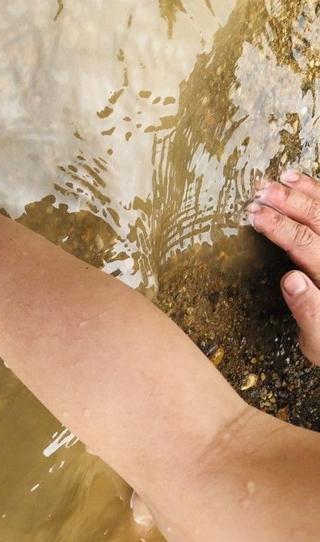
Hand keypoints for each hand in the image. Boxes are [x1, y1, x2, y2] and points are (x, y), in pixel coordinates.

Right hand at [249, 170, 319, 364]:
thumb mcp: (317, 338)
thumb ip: (307, 308)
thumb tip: (291, 280)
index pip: (304, 243)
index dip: (278, 226)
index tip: (254, 214)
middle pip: (317, 220)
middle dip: (288, 202)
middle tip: (261, 190)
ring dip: (305, 192)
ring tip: (281, 178)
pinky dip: (319, 193)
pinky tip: (303, 182)